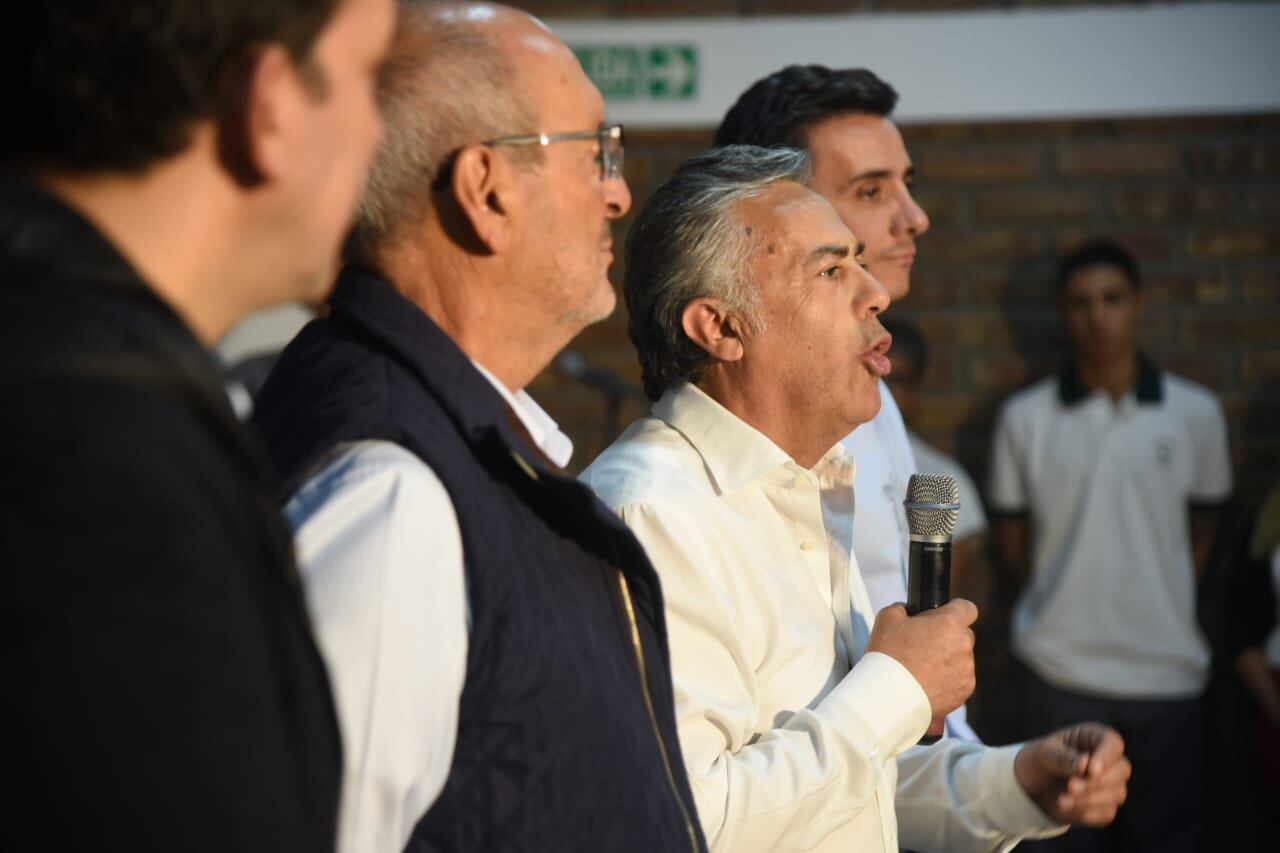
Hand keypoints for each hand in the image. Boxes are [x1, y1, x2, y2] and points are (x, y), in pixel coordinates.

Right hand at [865, 599, 976, 717]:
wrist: (889, 698)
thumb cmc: (888, 656)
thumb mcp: (887, 618)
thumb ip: (903, 608)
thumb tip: (908, 611)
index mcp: (949, 623)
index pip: (967, 608)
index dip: (954, 610)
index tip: (942, 617)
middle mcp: (964, 645)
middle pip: (963, 635)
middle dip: (947, 638)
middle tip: (923, 646)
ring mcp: (966, 671)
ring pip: (961, 659)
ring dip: (947, 660)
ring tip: (921, 669)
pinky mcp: (964, 692)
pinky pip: (959, 680)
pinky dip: (947, 681)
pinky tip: (926, 683)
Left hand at [1014, 723, 1130, 825]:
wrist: (1032, 788)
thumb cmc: (1039, 761)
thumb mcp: (1043, 753)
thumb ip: (1062, 757)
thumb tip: (1084, 763)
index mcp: (1093, 738)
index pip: (1113, 743)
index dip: (1106, 756)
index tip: (1091, 770)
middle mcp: (1108, 760)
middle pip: (1121, 770)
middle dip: (1096, 781)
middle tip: (1071, 787)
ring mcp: (1111, 784)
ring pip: (1116, 794)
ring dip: (1088, 799)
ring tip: (1061, 800)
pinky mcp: (1106, 806)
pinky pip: (1106, 812)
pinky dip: (1086, 812)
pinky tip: (1066, 808)